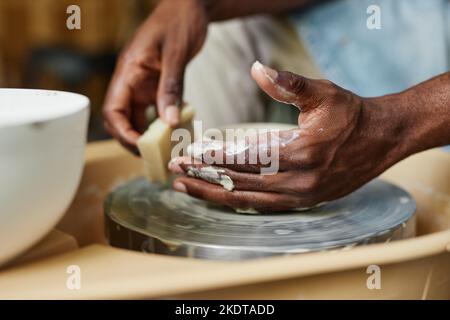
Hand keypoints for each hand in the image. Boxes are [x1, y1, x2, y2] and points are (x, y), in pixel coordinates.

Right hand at [103, 0, 207, 153]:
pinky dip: (161, 122)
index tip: (140, 148)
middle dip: (132, 139)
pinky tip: (174, 130)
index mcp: (128, 71)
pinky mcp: (156, 85)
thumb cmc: (179, 21)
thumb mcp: (176, 55)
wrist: (190, 7)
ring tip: (163, 150)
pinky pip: (154, 109)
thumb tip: (169, 123)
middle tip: (152, 155)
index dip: (122, 132)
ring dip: (147, 134)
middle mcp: (132, 80)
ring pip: (137, 116)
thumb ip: (171, 88)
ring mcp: (144, 83)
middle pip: (121, 118)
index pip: (113, 109)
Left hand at [169, 62, 408, 211]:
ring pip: (248, 201)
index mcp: (302, 152)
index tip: (188, 153)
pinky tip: (218, 196)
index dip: (214, 156)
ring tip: (187, 188)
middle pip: (240, 183)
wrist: (381, 139)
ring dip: (215, 194)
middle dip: (205, 176)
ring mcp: (302, 197)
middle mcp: (300, 181)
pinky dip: (237, 201)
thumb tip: (257, 69)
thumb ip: (288, 84)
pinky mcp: (304, 202)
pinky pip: (263, 207)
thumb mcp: (323, 93)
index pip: (246, 158)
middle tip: (176, 172)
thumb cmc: (351, 114)